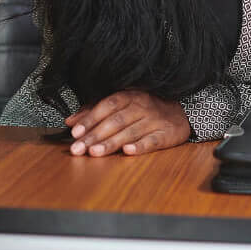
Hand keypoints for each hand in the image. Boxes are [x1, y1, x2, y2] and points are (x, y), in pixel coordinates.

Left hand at [64, 90, 192, 157]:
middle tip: (78, 148)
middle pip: (115, 121)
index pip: (106, 106)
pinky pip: (152, 141)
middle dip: (94, 136)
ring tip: (94, 153)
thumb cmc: (145, 109)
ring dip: (111, 143)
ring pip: (130, 132)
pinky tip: (127, 152)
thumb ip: (95, 112)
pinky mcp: (166, 134)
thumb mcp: (121, 105)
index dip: (90, 119)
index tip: (76, 132)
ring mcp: (154, 120)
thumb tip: (70, 121)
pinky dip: (139, 146)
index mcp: (128, 96)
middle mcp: (141, 106)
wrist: (180, 113)